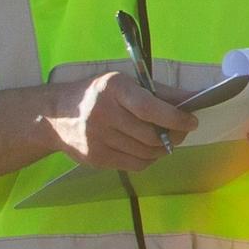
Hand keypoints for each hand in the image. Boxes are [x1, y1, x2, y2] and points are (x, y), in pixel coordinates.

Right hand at [43, 68, 194, 171]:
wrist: (55, 116)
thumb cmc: (97, 94)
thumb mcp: (124, 83)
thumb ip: (159, 92)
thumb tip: (193, 99)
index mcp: (114, 89)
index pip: (149, 109)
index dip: (174, 118)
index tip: (192, 122)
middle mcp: (104, 114)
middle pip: (149, 134)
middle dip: (174, 135)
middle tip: (182, 132)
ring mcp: (97, 139)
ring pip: (144, 152)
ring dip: (163, 149)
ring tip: (166, 140)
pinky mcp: (95, 158)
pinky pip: (133, 164)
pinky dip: (148, 159)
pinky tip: (148, 150)